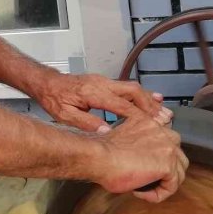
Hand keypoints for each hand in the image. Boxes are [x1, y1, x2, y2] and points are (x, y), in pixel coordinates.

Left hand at [37, 72, 172, 133]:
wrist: (47, 83)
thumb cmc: (54, 99)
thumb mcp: (65, 115)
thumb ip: (86, 123)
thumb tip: (107, 133)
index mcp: (93, 93)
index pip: (121, 104)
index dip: (139, 115)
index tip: (153, 125)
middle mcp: (102, 84)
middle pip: (132, 92)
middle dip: (150, 105)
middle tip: (165, 118)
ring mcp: (104, 81)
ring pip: (132, 87)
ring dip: (149, 99)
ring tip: (164, 111)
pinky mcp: (104, 82)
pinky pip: (126, 87)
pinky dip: (141, 94)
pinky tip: (151, 99)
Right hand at [91, 107, 186, 202]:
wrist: (98, 156)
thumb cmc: (101, 150)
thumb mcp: (122, 139)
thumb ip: (137, 144)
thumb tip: (139, 159)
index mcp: (150, 122)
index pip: (166, 141)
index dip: (158, 157)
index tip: (143, 167)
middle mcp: (162, 131)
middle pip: (178, 155)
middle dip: (166, 170)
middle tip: (148, 180)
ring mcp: (167, 147)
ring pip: (179, 172)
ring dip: (163, 183)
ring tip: (144, 188)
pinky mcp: (167, 165)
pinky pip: (171, 186)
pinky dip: (157, 194)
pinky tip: (140, 192)